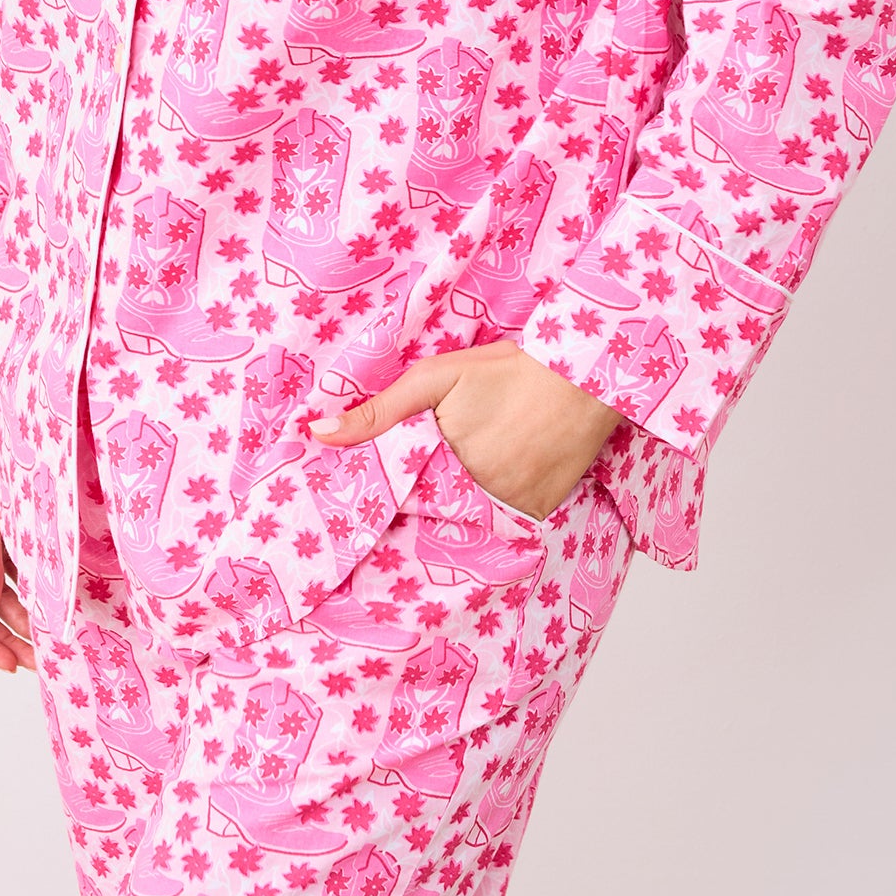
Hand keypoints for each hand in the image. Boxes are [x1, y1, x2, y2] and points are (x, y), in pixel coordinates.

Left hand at [308, 339, 621, 521]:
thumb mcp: (434, 379)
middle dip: (425, 505)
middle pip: (436, 513)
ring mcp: (511, 510)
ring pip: (470, 522)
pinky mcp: (538, 513)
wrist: (579, 375)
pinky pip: (506, 524)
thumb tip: (317, 434)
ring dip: (460, 511)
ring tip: (465, 482)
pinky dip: (497, 512)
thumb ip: (378, 411)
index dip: (391, 497)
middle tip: (422, 488)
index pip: (402, 501)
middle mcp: (478, 498)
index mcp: (445, 468)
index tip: (373, 504)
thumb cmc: (504, 371)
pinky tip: (498, 482)